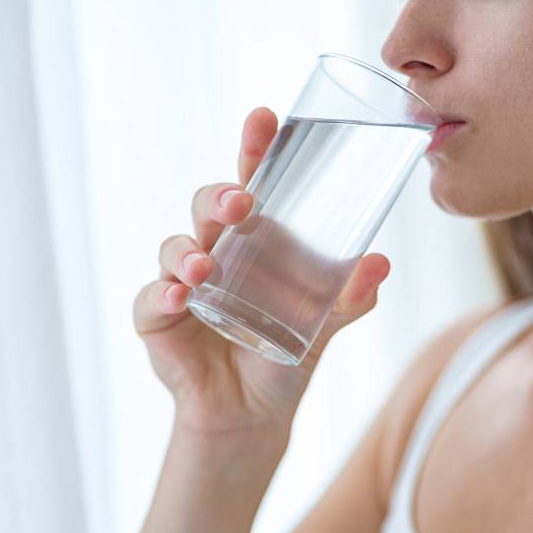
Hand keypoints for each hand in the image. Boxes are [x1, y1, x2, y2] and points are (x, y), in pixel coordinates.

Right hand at [133, 107, 390, 440]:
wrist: (253, 413)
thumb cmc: (286, 354)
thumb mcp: (325, 323)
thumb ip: (352, 296)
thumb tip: (380, 261)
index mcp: (255, 239)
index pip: (251, 183)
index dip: (255, 150)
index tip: (264, 119)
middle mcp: (215, 250)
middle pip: (208, 206)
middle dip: (220, 196)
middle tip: (241, 202)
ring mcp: (183, 281)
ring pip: (175, 247)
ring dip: (188, 251)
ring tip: (206, 267)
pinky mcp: (159, 318)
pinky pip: (152, 298)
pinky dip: (164, 293)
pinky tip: (181, 295)